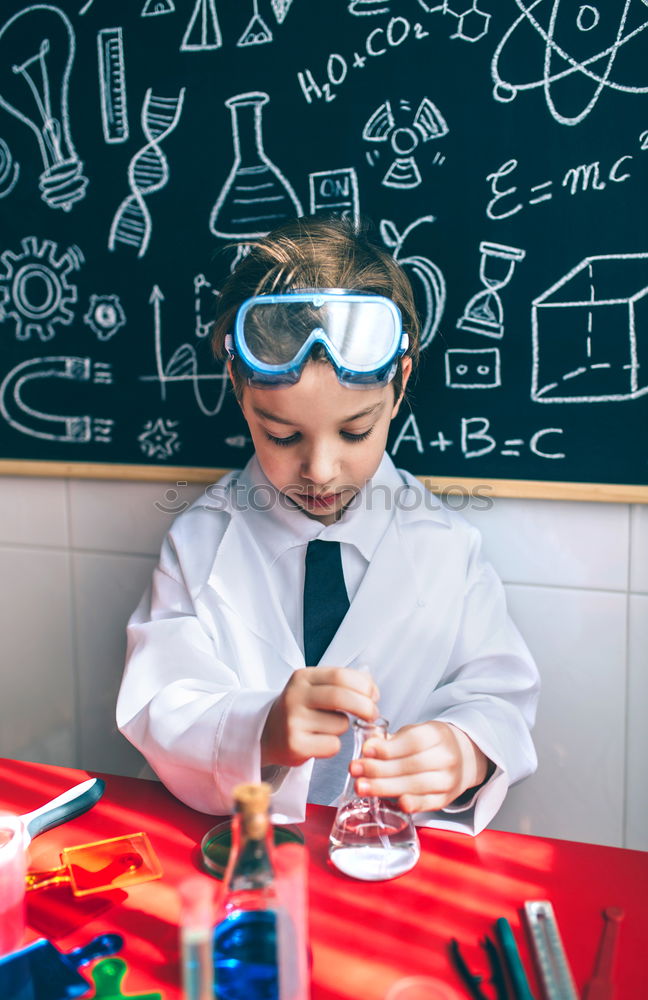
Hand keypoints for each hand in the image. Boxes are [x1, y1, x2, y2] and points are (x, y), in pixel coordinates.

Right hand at [260, 667, 379, 768]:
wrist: (269, 735)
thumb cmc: (302, 710)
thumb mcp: (316, 688)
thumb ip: (344, 683)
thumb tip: (372, 689)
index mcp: (302, 677)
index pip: (340, 675)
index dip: (364, 685)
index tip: (374, 695)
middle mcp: (295, 696)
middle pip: (341, 697)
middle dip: (365, 707)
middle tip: (373, 715)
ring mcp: (293, 721)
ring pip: (340, 724)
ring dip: (344, 728)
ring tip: (328, 728)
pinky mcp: (295, 744)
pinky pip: (333, 745)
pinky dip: (334, 746)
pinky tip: (320, 742)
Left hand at [348, 721, 490, 812]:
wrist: (463, 756)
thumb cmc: (430, 743)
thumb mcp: (415, 732)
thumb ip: (391, 739)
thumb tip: (368, 744)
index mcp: (438, 734)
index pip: (412, 741)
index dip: (388, 748)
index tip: (365, 750)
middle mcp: (447, 757)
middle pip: (411, 765)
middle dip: (379, 769)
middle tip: (355, 770)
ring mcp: (449, 780)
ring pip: (416, 785)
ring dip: (385, 787)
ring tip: (361, 787)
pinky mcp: (446, 799)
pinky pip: (428, 803)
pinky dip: (412, 804)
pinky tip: (395, 803)